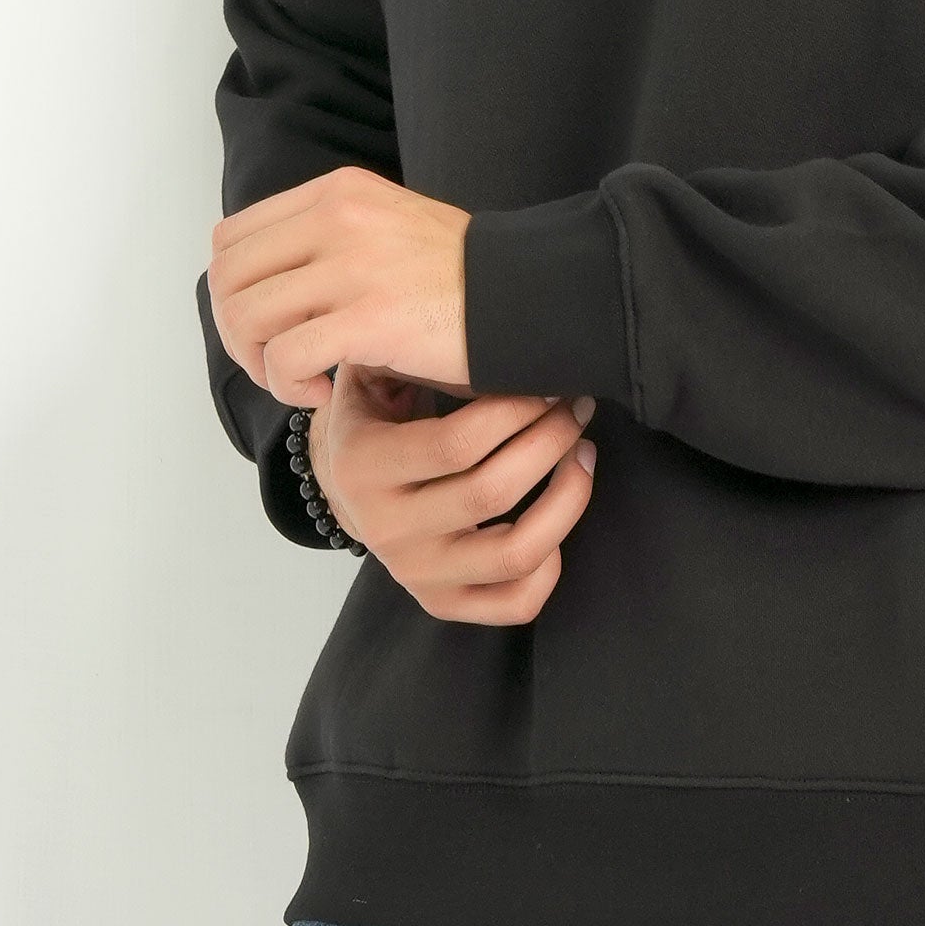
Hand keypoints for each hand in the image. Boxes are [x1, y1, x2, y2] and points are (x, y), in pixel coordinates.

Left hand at [208, 165, 471, 405]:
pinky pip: (284, 357)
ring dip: (260, 364)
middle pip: (227, 277)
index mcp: (338, 192)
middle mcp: (337, 216)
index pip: (232, 237)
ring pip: (245, 317)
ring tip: (302, 379)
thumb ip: (326, 242)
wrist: (527, 295)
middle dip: (236, 334)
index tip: (267, 326)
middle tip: (276, 363)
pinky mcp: (368, 316)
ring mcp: (352, 263)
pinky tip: (323, 391)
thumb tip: (264, 287)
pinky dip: (289, 386)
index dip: (233, 292)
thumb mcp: (385, 229)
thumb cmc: (460, 278)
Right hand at [308, 365, 598, 625]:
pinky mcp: (441, 602)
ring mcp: (415, 573)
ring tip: (582, 454)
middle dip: (550, 441)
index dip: (518, 410)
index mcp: (363, 466)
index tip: (549, 382)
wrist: (342, 482)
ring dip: (567, 498)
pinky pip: (513, 603)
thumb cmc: (376, 415)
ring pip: (513, 553)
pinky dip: (552, 564)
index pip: (456, 443)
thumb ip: (406, 349)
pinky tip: (558, 513)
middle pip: (491, 493)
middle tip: (575, 408)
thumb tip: (480, 322)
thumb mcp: (371, 373)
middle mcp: (385, 529)